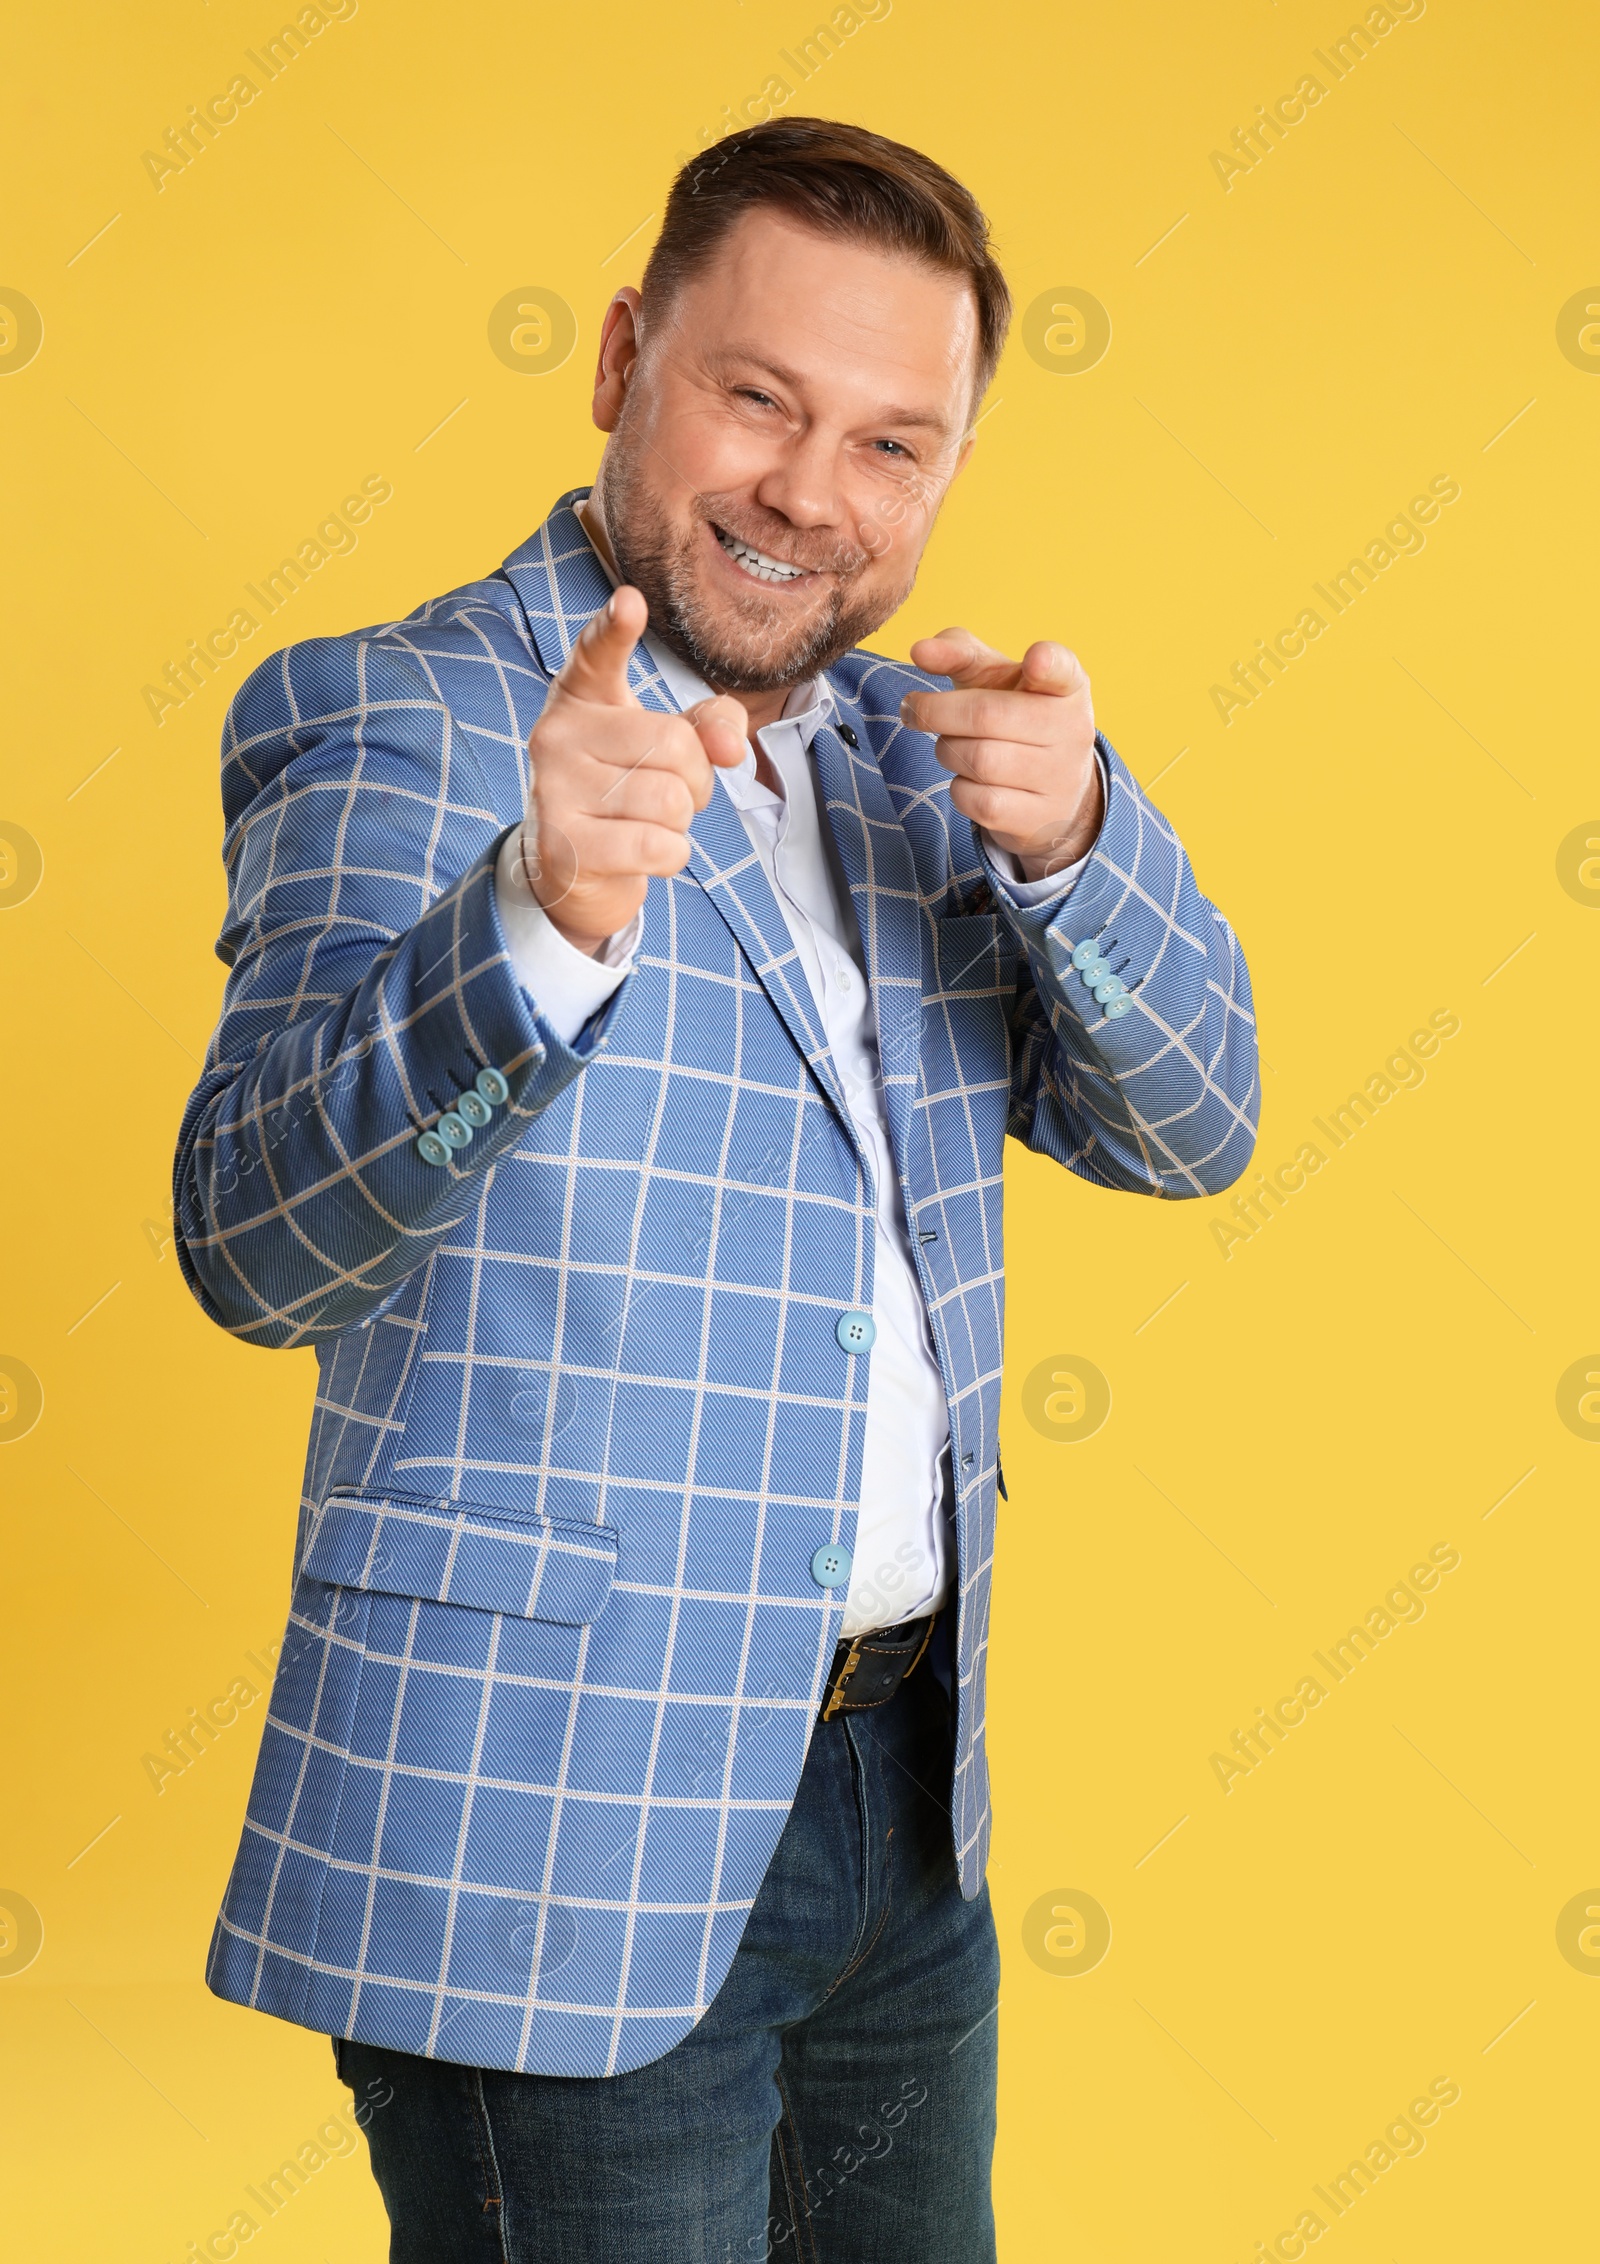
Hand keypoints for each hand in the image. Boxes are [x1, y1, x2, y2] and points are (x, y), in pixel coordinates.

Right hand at [521, 587, 746, 952]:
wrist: (574, 868)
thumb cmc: (629, 789)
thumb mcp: (672, 746)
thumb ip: (712, 727)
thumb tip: (732, 748)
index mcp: (582, 694)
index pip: (596, 653)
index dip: (615, 628)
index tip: (630, 602)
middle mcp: (556, 733)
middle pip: (674, 745)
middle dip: (697, 779)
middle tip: (673, 793)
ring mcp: (553, 788)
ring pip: (670, 800)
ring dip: (681, 822)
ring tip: (648, 822)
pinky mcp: (563, 844)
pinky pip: (658, 845)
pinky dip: (671, 856)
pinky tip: (644, 852)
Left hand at [902, 628, 1102, 880]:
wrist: (1052, 790)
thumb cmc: (1012, 718)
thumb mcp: (993, 679)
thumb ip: (958, 652)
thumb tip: (920, 650)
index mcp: (1066, 687)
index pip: (1063, 670)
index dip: (1048, 663)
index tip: (1036, 659)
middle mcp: (1071, 730)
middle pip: (986, 715)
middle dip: (936, 711)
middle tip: (912, 709)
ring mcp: (1059, 778)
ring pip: (978, 761)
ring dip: (947, 751)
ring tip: (951, 746)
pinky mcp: (1039, 819)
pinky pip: (979, 802)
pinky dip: (959, 789)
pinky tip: (968, 780)